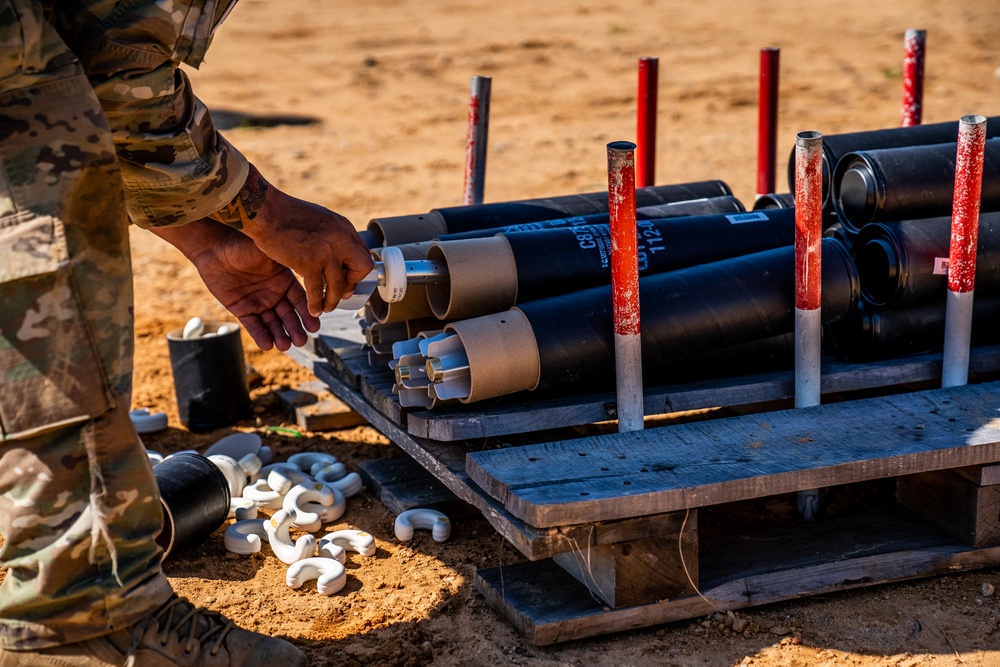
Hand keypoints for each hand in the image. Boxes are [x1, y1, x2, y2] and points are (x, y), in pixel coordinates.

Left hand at [151, 220, 320, 350]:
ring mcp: (258, 303)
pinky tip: (268, 345)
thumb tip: (310, 264)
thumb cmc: (242, 244)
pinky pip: (253, 325)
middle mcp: (274, 294)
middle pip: (288, 316)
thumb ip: (287, 261)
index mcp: (284, 280)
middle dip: (295, 329)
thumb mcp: (269, 250)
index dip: (308, 313)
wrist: (214, 249)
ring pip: (272, 323)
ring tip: (286, 346)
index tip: (315, 325)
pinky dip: (261, 335)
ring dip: (280, 335)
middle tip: (302, 341)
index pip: (300, 300)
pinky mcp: (242, 310)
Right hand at [209, 165, 374, 315]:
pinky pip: (317, 291)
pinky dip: (315, 303)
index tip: (349, 279)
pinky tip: (312, 308)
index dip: (357, 270)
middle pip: (362, 268)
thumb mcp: (320, 219)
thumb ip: (333, 236)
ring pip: (339, 285)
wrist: (266, 211)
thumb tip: (339, 253)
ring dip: (333, 300)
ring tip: (326, 307)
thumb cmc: (287, 214)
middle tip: (343, 293)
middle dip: (353, 283)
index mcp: (344, 227)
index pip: (363, 253)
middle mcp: (340, 239)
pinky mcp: (309, 263)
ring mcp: (326, 251)